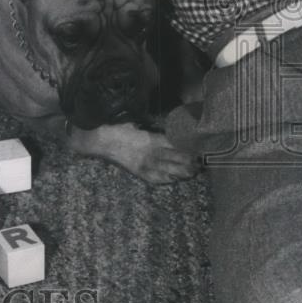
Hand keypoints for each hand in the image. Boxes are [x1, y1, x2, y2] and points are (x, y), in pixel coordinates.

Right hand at [68, 121, 200, 183]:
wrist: (100, 142)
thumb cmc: (117, 129)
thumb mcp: (135, 123)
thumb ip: (150, 128)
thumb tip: (165, 128)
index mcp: (150, 139)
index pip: (174, 145)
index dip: (187, 148)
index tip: (198, 149)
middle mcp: (150, 153)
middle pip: (175, 159)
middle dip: (189, 162)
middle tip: (201, 163)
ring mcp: (145, 164)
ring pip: (169, 170)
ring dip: (182, 171)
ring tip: (194, 172)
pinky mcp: (139, 172)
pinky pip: (156, 178)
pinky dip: (167, 179)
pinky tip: (175, 179)